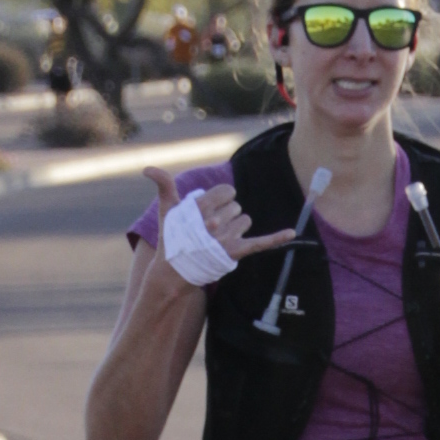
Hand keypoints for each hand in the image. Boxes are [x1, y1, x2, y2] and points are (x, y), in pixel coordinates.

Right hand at [147, 167, 292, 268]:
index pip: (228, 191)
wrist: (174, 271)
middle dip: (227, 215)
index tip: (209, 210)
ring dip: (236, 229)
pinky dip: (277, 238)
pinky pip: (261, 243)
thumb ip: (164, 185)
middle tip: (210, 229)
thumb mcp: (167, 210)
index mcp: (201, 207)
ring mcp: (225, 238)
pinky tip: (292, 233)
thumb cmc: (172, 237)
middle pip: (237, 207)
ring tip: (218, 239)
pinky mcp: (236, 252)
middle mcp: (214, 221)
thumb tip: (147, 169)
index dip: (221, 199)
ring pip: (245, 222)